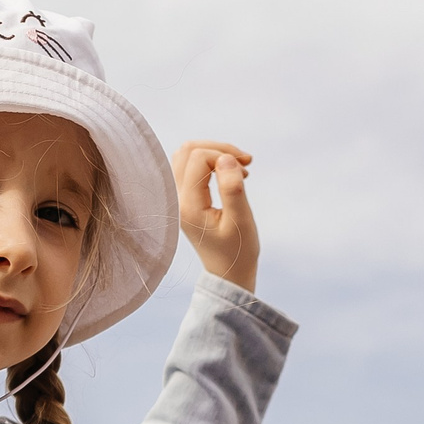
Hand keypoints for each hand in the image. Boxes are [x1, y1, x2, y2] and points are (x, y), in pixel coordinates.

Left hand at [175, 141, 259, 290]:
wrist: (228, 273)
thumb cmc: (238, 251)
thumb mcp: (241, 220)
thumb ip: (232, 188)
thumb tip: (226, 158)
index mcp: (188, 205)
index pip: (198, 158)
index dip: (224, 155)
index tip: (246, 168)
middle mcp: (176, 199)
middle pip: (187, 150)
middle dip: (218, 149)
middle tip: (246, 162)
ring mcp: (177, 198)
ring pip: (186, 155)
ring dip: (214, 153)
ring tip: (240, 167)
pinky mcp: (183, 198)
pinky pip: (189, 166)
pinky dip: (210, 162)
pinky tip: (230, 173)